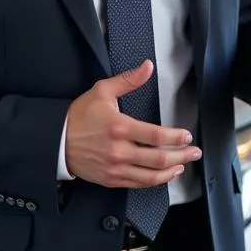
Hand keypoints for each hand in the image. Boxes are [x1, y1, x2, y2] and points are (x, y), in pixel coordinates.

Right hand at [65, 60, 201, 186]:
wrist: (56, 141)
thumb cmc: (79, 116)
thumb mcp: (102, 92)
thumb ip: (128, 80)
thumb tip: (147, 66)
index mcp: (119, 128)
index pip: (156, 136)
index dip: (175, 137)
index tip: (186, 136)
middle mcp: (119, 151)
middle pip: (158, 158)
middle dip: (181, 155)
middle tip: (194, 151)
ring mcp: (115, 168)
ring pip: (151, 176)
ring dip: (172, 171)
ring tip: (183, 164)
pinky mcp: (111, 179)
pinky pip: (138, 184)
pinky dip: (155, 181)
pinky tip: (165, 175)